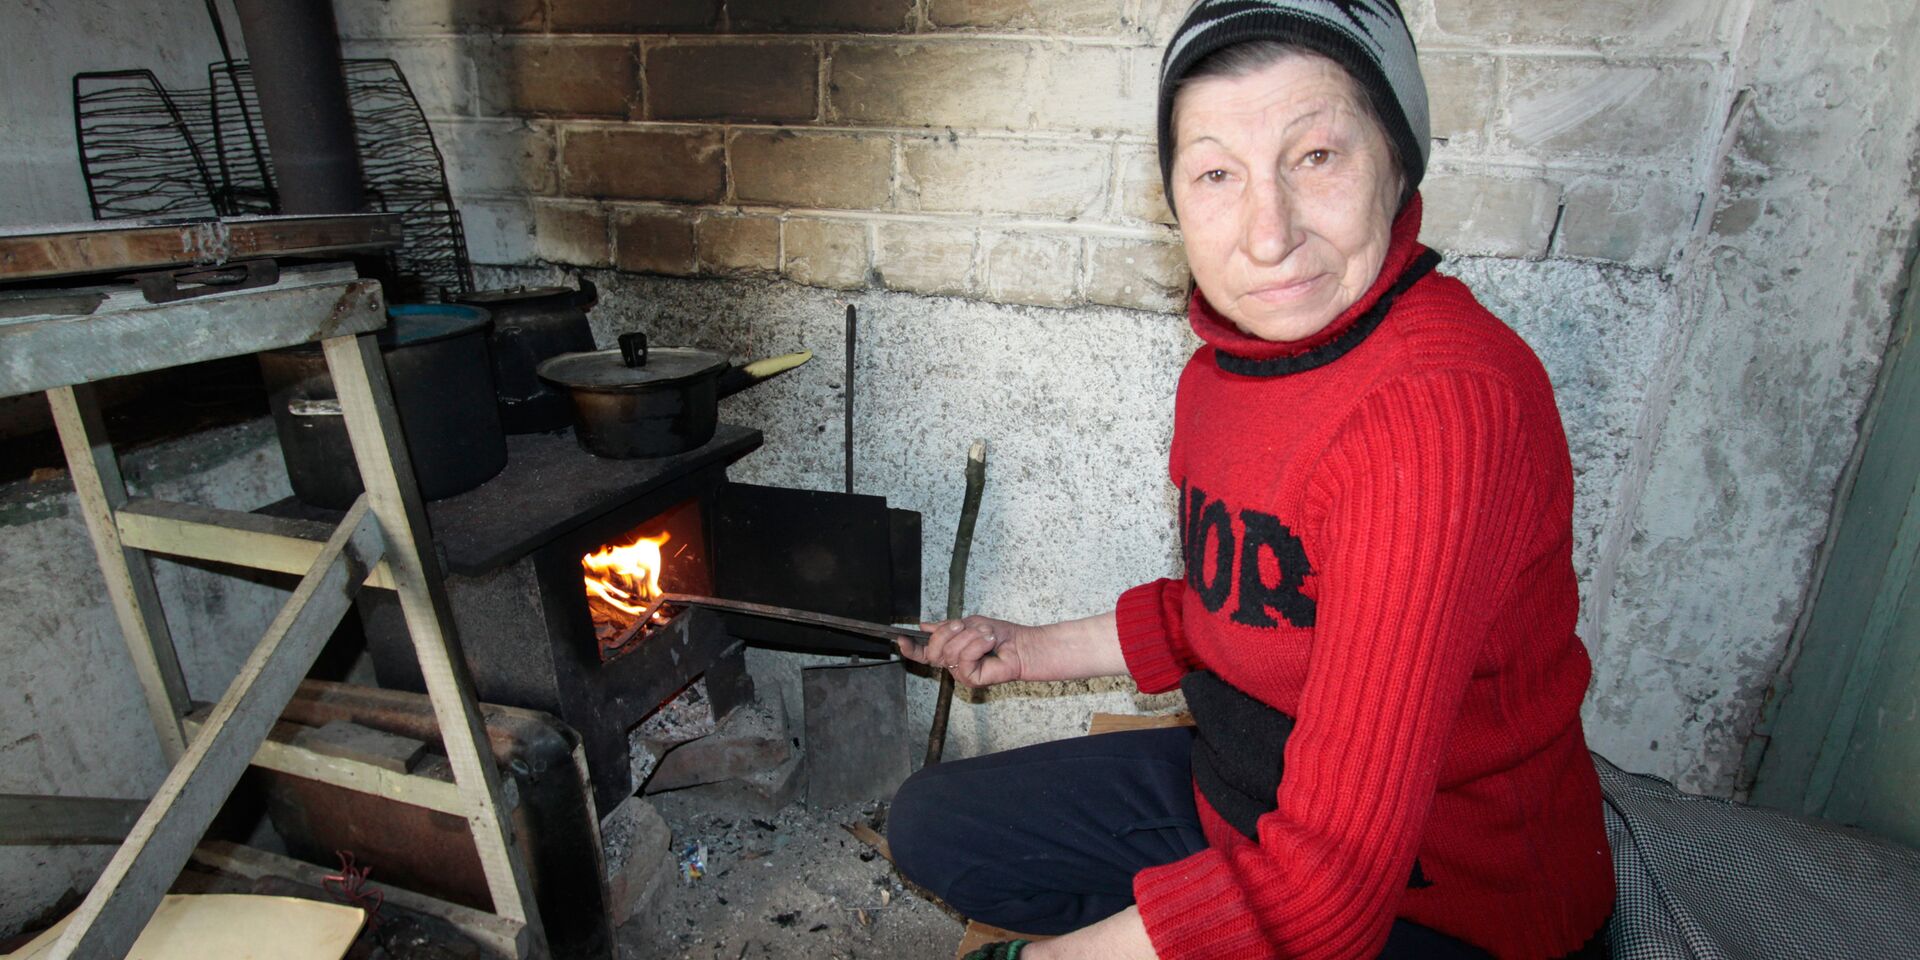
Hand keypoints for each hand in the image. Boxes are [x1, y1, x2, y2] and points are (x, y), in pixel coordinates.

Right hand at [898, 615, 1031, 686]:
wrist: (1020, 644)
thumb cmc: (999, 635)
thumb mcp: (968, 623)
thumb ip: (945, 627)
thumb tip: (924, 626)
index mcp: (949, 651)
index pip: (924, 653)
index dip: (911, 648)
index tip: (901, 638)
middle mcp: (952, 664)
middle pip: (933, 650)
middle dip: (948, 632)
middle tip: (963, 625)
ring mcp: (961, 673)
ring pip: (950, 652)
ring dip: (970, 636)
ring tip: (985, 635)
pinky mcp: (971, 679)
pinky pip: (964, 658)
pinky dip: (978, 645)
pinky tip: (989, 643)